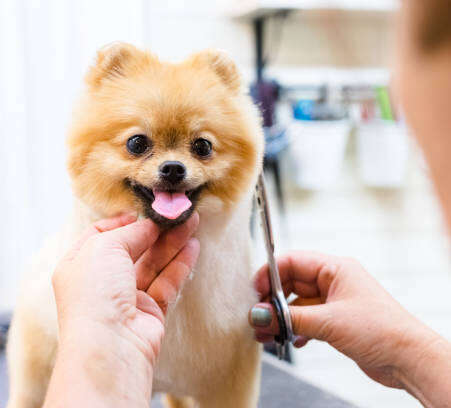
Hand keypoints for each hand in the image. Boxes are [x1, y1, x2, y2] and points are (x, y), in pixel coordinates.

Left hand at [47, 214, 198, 407]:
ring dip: (173, 243)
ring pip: (153, 263)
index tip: (143, 211)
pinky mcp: (150, 310)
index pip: (101, 235)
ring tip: (192, 222)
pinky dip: (180, 264)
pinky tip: (193, 247)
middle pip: (133, 248)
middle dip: (156, 230)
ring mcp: (126, 297)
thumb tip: (149, 224)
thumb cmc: (96, 293)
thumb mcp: (105, 248)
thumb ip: (130, 232)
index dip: (122, 222)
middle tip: (179, 214)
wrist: (111, 345)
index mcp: (80, 264)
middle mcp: (102, 281)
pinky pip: (167, 282)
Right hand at [249, 251, 441, 389]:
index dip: (270, 273)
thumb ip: (290, 317)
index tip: (255, 290)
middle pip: (292, 283)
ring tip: (266, 334)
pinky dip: (296, 328)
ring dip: (282, 318)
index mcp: (335, 268)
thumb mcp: (328, 321)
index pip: (293, 261)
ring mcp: (334, 301)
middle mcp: (333, 281)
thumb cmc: (380, 330)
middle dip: (273, 300)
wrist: (408, 359)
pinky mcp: (336, 320)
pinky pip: (307, 318)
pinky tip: (291, 341)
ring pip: (297, 303)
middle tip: (258, 317)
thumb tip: (260, 315)